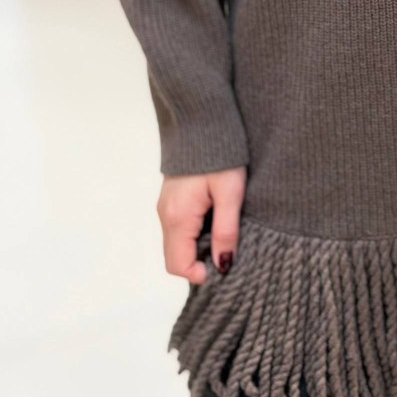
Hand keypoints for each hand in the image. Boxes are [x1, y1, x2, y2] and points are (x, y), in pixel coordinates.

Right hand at [156, 166, 246, 284]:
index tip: (223, 264)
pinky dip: (194, 233)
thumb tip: (223, 265)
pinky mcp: (170, 200)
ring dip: (198, 246)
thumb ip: (226, 231)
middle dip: (199, 261)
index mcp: (178, 218)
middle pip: (175, 257)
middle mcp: (165, 216)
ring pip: (176, 243)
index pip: (177, 265)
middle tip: (226, 248)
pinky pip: (178, 228)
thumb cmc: (221, 157)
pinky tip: (214, 218)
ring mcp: (165, 207)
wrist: (202, 122)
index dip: (199, 273)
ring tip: (223, 230)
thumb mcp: (231, 194)